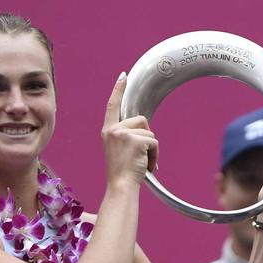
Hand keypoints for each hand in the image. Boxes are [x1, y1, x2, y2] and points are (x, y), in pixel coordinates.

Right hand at [101, 72, 159, 187]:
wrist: (121, 186)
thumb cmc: (123, 173)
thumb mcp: (119, 151)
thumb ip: (127, 138)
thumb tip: (146, 134)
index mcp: (108, 131)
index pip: (112, 106)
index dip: (118, 90)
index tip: (123, 76)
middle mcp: (113, 130)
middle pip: (141, 120)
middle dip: (147, 138)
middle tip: (139, 157)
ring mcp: (123, 134)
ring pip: (150, 133)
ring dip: (152, 149)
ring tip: (142, 163)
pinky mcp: (135, 140)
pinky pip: (154, 142)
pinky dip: (155, 155)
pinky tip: (147, 166)